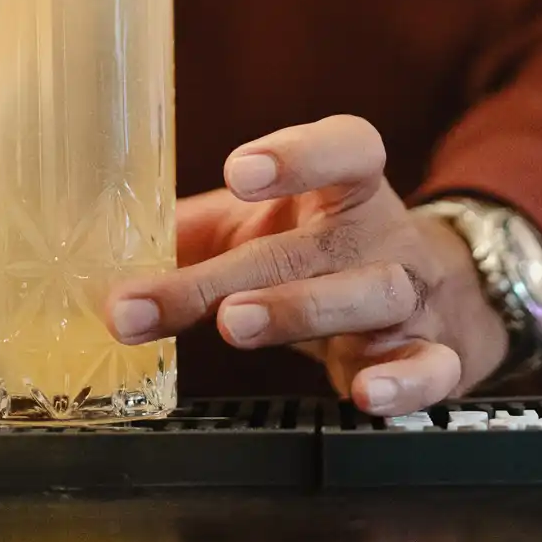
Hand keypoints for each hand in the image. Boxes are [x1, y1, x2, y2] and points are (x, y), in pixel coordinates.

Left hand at [107, 115, 509, 416]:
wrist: (437, 294)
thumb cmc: (319, 251)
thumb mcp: (262, 229)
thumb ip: (193, 238)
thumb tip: (101, 270)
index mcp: (347, 187)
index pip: (345, 148)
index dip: (298, 154)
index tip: (239, 171)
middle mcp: (381, 234)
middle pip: (317, 247)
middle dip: (243, 273)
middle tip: (183, 299)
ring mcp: (414, 294)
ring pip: (372, 297)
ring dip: (301, 311)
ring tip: (236, 325)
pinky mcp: (440, 356)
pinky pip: (431, 367)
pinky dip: (404, 383)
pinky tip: (365, 393)